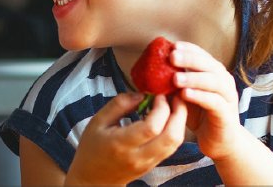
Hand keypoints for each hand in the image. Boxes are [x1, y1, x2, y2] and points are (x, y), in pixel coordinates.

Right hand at [65, 92, 186, 184]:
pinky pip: (171, 148)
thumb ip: (119, 105)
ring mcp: (147, 163)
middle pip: (171, 137)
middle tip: (176, 97)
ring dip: (180, 122)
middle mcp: (138, 156)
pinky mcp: (153, 165)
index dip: (161, 108)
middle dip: (179, 113)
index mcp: (121, 144)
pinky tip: (168, 119)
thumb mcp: (98, 121)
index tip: (158, 95)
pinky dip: (174, 131)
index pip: (151, 127)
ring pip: (175, 143)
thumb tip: (141, 95)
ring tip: (174, 106)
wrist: (93, 178)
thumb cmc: (92, 147)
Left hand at [171, 41, 243, 160]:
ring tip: (175, 78)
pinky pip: (215, 102)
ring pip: (214, 82)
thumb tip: (152, 70)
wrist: (219, 141)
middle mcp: (224, 81)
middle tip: (172, 57)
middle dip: (190, 59)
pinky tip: (185, 94)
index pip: (202, 55)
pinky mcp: (226, 113)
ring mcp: (228, 96)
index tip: (172, 45)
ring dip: (194, 78)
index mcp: (214, 72)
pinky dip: (200, 96)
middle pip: (209, 65)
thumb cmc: (200, 114)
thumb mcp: (184, 95)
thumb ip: (175, 82)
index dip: (188, 49)